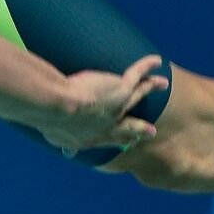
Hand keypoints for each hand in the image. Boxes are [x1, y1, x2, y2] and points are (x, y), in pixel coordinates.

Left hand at [39, 54, 169, 150]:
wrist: (60, 108)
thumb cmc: (51, 120)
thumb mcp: (55, 135)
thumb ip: (64, 142)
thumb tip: (68, 152)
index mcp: (93, 138)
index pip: (109, 140)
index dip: (120, 141)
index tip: (128, 142)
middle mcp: (109, 125)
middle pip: (129, 126)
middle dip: (140, 129)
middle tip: (151, 131)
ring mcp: (118, 106)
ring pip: (138, 94)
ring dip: (150, 87)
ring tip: (162, 83)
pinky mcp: (121, 89)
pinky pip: (137, 75)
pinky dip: (146, 66)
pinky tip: (155, 60)